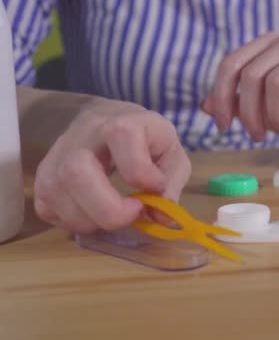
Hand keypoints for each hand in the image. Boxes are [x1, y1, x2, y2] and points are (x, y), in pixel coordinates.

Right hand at [33, 98, 191, 232]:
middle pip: (76, 171)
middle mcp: (84, 134)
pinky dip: (72, 221)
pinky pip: (47, 208)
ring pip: (56, 194)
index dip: (141, 172)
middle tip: (131, 213)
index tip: (155, 187)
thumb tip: (162, 218)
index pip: (122, 136)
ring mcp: (57, 155)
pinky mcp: (42, 176)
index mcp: (124, 121)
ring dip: (90, 220)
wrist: (109, 121)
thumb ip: (172, 182)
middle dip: (108, 209)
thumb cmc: (146, 141)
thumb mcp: (171, 153)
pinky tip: (93, 213)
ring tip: (114, 214)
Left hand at [202, 31, 278, 142]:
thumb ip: (236, 105)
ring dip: (277, 115)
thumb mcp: (263, 113)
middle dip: (250, 113)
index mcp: (268, 46)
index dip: (222, 97)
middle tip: (258, 136)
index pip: (231, 64)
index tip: (223, 127)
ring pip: (278, 81)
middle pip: (252, 75)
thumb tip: (204, 105)